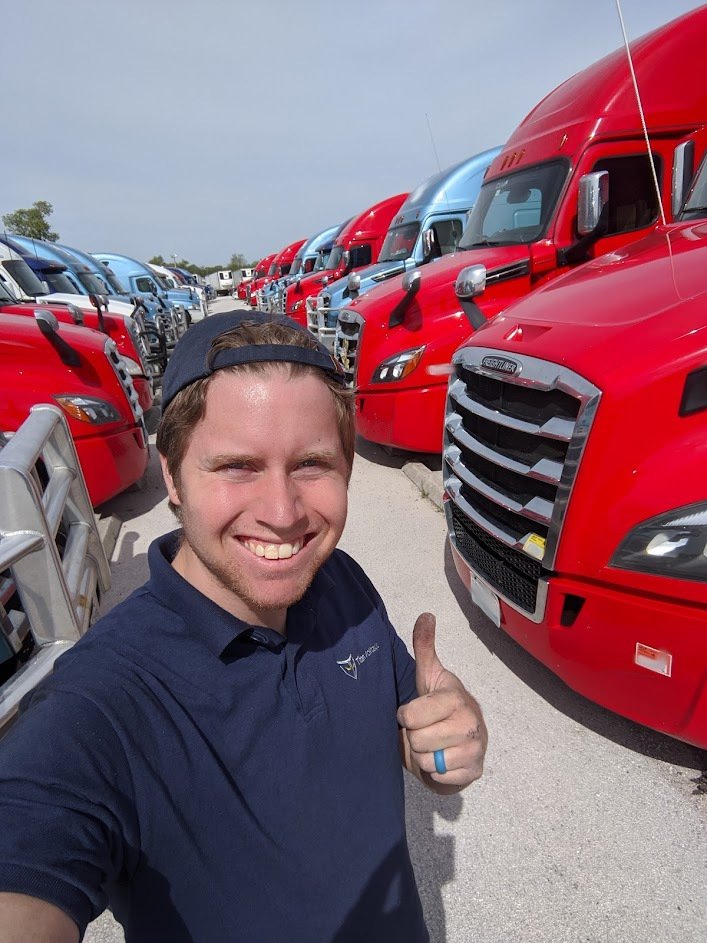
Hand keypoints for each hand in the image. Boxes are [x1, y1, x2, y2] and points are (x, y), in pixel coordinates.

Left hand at [397, 612, 486, 789]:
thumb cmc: (439, 707)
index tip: (416, 712)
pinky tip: (445, 760)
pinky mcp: (475, 771)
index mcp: (455, 697)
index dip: (407, 716)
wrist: (459, 741)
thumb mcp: (428, 676)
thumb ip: (424, 646)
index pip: (411, 715)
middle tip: (426, 730)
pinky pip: (441, 778)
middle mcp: (471, 722)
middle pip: (417, 740)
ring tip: (434, 745)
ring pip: (427, 761)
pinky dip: (438, 773)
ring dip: (425, 757)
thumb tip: (425, 615)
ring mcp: (476, 748)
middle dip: (415, 738)